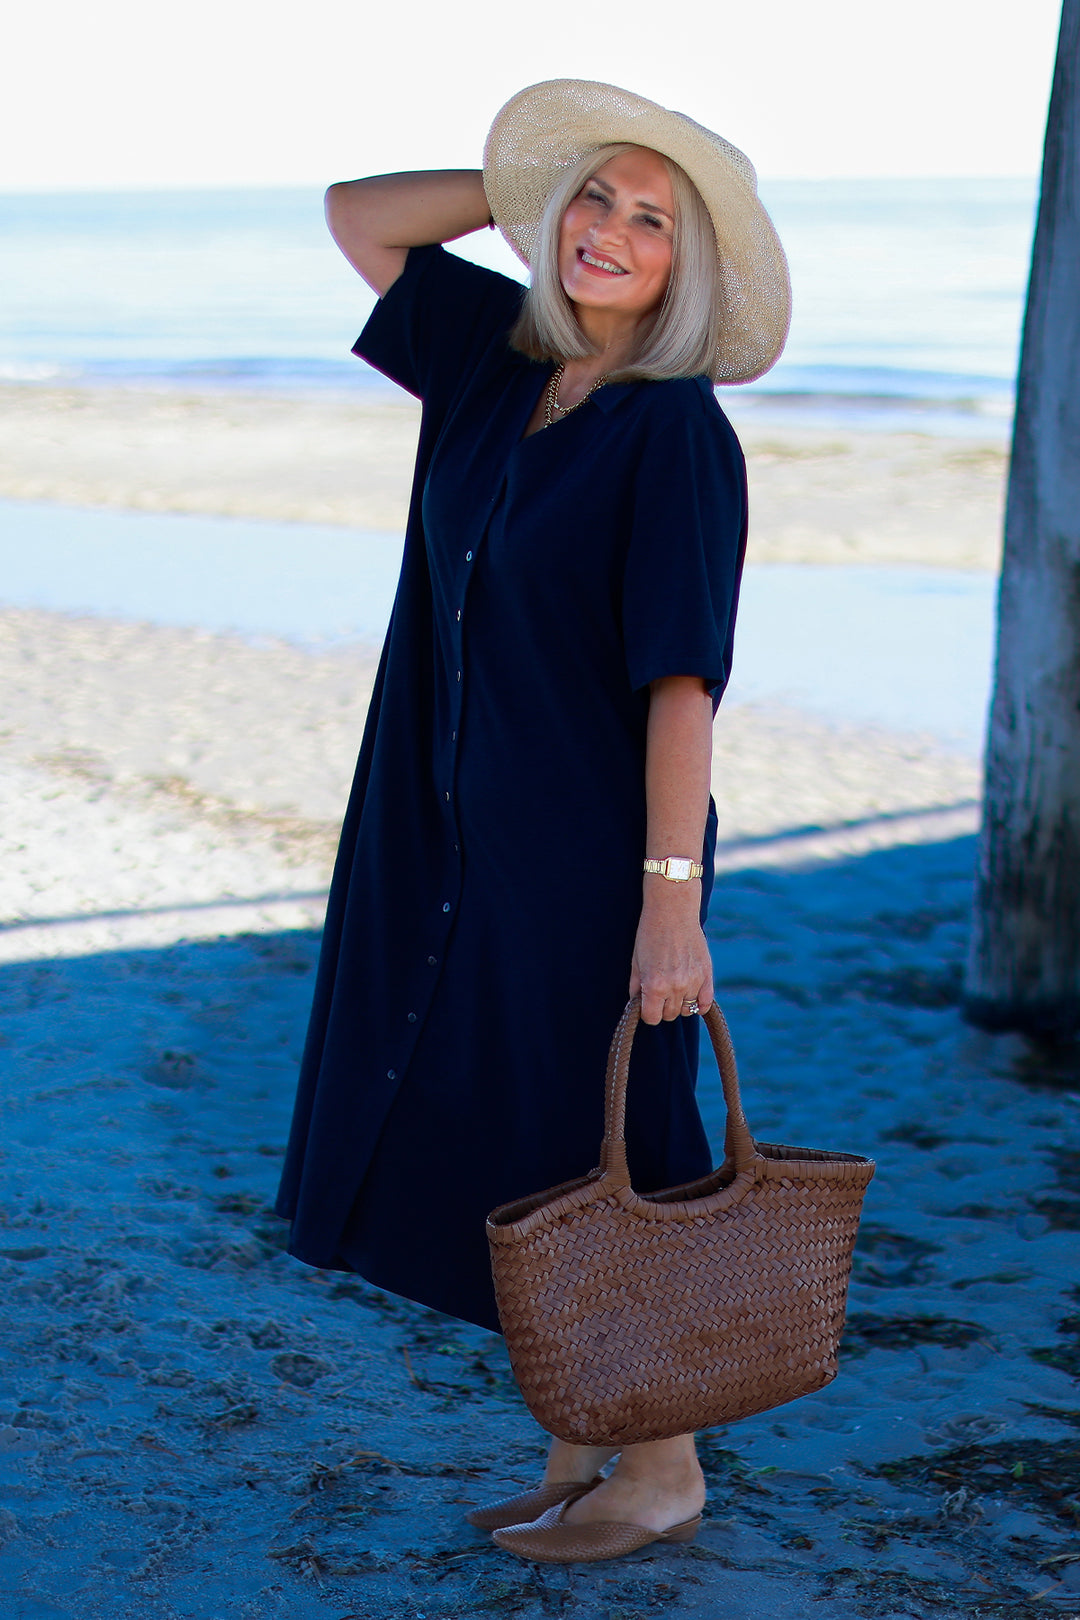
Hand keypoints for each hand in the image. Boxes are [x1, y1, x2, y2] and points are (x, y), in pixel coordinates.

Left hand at [629, 884, 713, 1025]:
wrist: (672, 910)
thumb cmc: (650, 934)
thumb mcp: (636, 962)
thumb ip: (636, 988)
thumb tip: (636, 1005)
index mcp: (654, 986)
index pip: (652, 1018)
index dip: (647, 1012)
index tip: (646, 1003)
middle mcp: (675, 987)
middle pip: (669, 1015)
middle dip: (662, 1006)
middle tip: (659, 991)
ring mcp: (693, 981)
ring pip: (686, 1010)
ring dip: (679, 1003)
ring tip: (674, 986)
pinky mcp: (707, 974)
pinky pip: (705, 1003)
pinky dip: (698, 1003)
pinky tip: (691, 994)